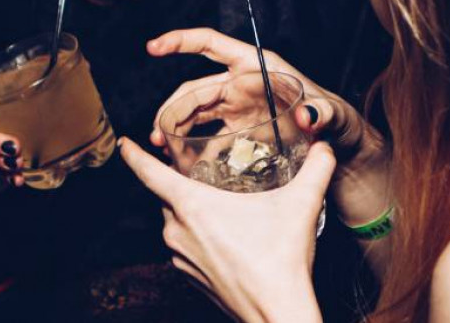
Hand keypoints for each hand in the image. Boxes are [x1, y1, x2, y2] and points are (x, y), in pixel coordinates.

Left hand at [120, 137, 332, 322]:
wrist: (276, 314)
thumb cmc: (280, 259)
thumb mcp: (300, 205)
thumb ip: (315, 169)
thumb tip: (325, 145)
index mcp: (191, 205)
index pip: (149, 173)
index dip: (134, 155)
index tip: (124, 144)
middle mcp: (176, 229)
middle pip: (168, 197)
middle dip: (182, 185)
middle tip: (205, 177)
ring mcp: (179, 255)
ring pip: (177, 222)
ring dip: (193, 214)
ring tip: (223, 211)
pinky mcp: (187, 276)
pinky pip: (185, 246)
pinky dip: (198, 237)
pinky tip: (226, 239)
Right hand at [146, 28, 388, 223]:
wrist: (343, 153)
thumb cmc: (342, 124)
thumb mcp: (336, 116)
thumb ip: (324, 113)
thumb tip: (308, 115)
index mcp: (257, 67)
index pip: (211, 45)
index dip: (181, 41)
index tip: (153, 47)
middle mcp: (242, 84)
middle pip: (195, 89)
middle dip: (171, 108)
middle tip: (158, 136)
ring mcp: (238, 109)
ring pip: (195, 113)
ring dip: (175, 129)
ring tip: (162, 150)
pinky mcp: (238, 132)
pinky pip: (207, 137)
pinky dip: (192, 149)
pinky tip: (183, 166)